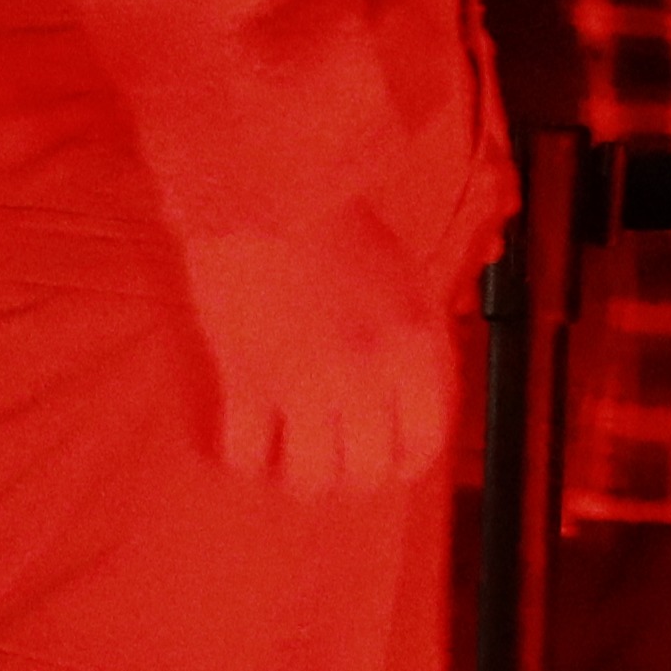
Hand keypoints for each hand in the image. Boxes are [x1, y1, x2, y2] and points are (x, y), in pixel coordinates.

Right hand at [178, 213, 459, 500]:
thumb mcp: (404, 279)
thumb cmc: (337, 225)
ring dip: (302, 479)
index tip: (387, 465)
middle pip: (369, 472)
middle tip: (334, 460)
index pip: (424, 442)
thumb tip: (416, 397)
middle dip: (353, 477)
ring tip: (290, 461)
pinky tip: (251, 448)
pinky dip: (250, 463)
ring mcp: (304, 382)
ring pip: (312, 479)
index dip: (405, 465)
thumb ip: (416, 341)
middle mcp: (366, 374)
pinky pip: (248, 456)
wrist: (269, 190)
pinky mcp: (246, 380)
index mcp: (414, 347)